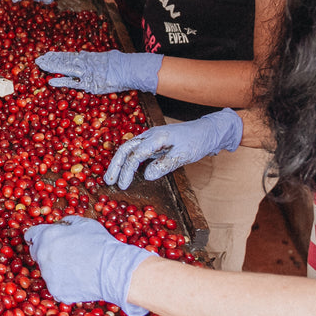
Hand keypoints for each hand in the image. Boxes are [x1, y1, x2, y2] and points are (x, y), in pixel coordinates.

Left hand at [25, 216, 155, 315]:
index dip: (38, 236)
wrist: (113, 270)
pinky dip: (65, 284)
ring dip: (56, 269)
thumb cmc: (100, 244)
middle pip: (37, 253)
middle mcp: (43, 255)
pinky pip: (57, 286)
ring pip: (47, 271)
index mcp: (47, 236)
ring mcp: (48, 275)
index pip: (31, 235)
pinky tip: (80, 280)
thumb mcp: (83, 223)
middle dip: (47, 252)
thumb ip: (66, 223)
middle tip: (65, 254)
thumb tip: (60, 226)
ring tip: (77, 267)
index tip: (43, 239)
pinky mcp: (56, 291)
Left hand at [36, 50, 162, 93]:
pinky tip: (50, 82)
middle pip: (64, 61)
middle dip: (51, 61)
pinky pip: (72, 83)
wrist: (129, 70)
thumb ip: (96, 58)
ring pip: (65, 69)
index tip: (48, 55)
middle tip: (38, 60)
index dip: (58, 56)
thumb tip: (88, 56)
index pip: (70, 56)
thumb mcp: (108, 57)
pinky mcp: (88, 83)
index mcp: (89, 57)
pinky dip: (61, 82)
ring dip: (52, 68)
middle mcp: (85, 63)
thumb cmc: (122, 64)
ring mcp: (85, 73)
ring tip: (40, 66)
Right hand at [105, 108, 244, 188]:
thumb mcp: (184, 155)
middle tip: (108, 181)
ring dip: (118, 162)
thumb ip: (164, 165)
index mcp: (156, 137)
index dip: (127, 171)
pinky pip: (135, 149)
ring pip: (128, 148)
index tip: (122, 185)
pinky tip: (125, 169)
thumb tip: (146, 176)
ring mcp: (150, 137)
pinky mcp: (153, 141)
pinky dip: (127, 159)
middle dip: (115, 166)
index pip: (136, 154)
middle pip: (125, 149)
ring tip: (111, 177)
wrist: (207, 130)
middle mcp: (149, 135)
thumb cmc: (197, 141)